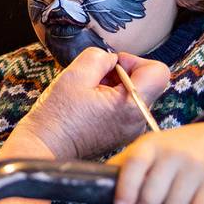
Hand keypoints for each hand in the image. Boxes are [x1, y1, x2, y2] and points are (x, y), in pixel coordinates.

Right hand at [17, 48, 170, 159]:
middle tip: (94, 80)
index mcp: (131, 106)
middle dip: (120, 74)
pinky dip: (111, 100)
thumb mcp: (75, 74)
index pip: (158, 71)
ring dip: (114, 87)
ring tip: (89, 94)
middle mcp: (138, 120)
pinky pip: (126, 108)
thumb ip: (99, 57)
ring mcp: (131, 130)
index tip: (111, 66)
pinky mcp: (122, 134)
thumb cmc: (57, 114)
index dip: (134, 61)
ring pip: (134, 94)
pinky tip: (90, 105)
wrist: (45, 146)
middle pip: (145, 82)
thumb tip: (112, 59)